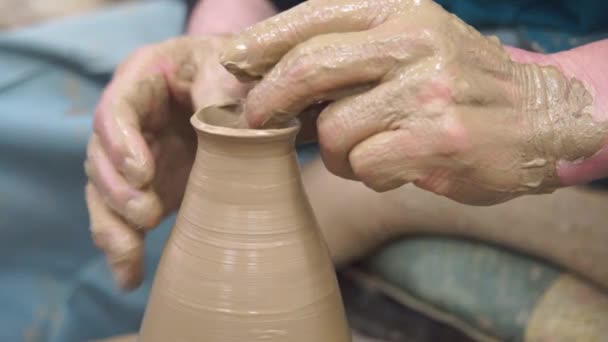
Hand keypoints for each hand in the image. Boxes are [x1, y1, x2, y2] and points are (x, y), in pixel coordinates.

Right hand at [84, 36, 246, 289]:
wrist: (245, 93)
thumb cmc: (236, 71)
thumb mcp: (232, 69)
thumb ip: (222, 89)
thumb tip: (215, 118)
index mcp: (143, 79)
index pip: (116, 108)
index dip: (121, 143)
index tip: (143, 173)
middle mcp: (130, 119)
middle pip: (101, 155)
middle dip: (118, 189)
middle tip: (147, 214)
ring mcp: (136, 155)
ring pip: (105, 192)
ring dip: (113, 226)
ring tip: (129, 256)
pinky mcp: (148, 186)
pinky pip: (124, 217)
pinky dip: (125, 248)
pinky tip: (129, 278)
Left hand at [220, 0, 607, 204]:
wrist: (538, 116)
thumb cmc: (456, 84)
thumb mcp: (408, 47)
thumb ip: (348, 56)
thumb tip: (271, 79)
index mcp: (399, 10)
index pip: (313, 16)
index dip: (262, 41)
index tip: (231, 63)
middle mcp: (413, 40)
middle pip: (308, 68)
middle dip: (270, 101)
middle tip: (258, 122)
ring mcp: (428, 88)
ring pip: (335, 130)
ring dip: (338, 152)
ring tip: (367, 151)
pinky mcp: (439, 137)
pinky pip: (365, 165)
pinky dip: (368, 175)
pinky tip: (396, 167)